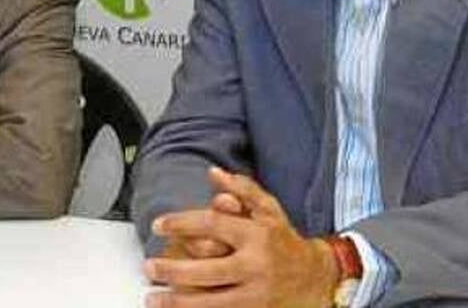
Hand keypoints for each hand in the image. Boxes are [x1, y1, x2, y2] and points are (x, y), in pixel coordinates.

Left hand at [144, 167, 338, 307]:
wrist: (318, 278)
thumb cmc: (284, 241)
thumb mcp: (269, 210)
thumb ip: (242, 189)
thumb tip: (213, 173)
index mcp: (256, 235)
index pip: (213, 225)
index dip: (182, 224)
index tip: (158, 225)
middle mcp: (256, 265)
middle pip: (209, 270)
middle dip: (174, 270)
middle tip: (149, 267)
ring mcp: (257, 294)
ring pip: (213, 302)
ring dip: (179, 302)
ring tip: (153, 298)